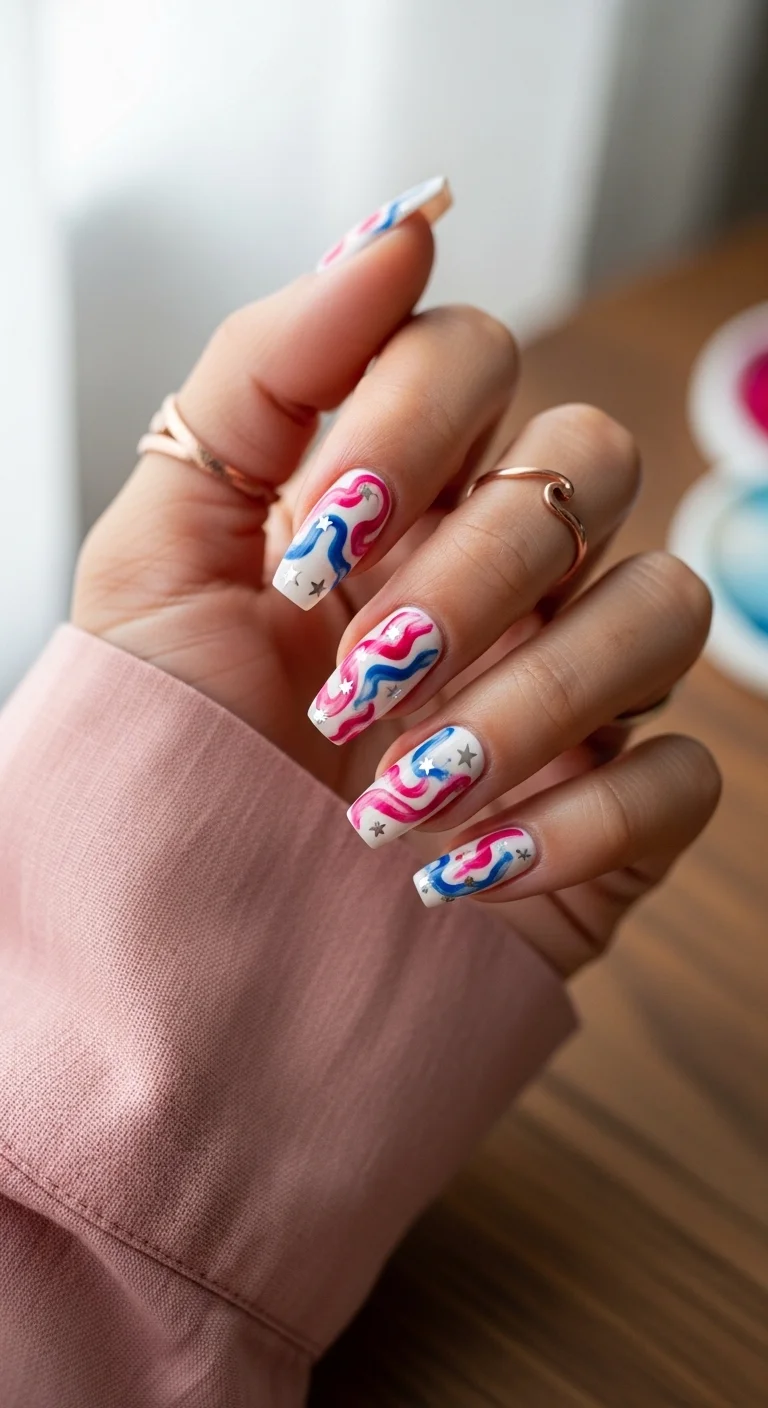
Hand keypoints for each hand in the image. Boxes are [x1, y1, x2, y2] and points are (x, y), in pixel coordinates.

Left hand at [73, 203, 719, 975]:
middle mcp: (498, 572)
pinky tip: (465, 869)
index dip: (407, 430)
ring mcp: (568, 689)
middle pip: (589, 465)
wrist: (177, 964)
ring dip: (522, 705)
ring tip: (391, 798)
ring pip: (658, 612)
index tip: (309, 555)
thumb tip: (401, 227)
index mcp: (393, 496)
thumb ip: (263, 379)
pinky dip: (581, 822)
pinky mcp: (618, 815)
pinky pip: (690, 772)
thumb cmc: (163, 762)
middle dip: (470, 573)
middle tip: (350, 683)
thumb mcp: (157, 556)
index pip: (475, 354)